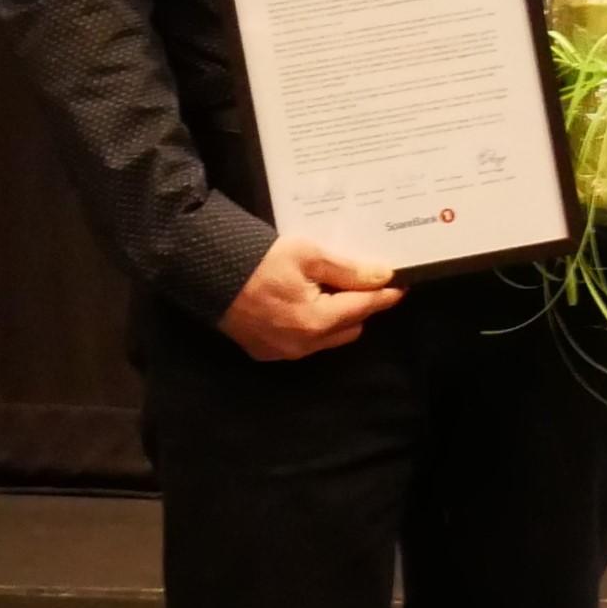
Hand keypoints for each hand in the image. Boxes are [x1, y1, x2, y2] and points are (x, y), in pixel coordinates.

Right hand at [220, 236, 397, 362]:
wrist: (205, 270)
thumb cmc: (259, 258)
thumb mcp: (308, 255)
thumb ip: (349, 270)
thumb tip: (384, 277)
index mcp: (317, 322)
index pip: (364, 308)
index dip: (385, 295)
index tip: (401, 285)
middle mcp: (303, 345)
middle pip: (350, 328)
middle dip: (360, 306)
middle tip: (360, 281)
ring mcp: (283, 352)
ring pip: (328, 339)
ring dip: (336, 318)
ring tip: (332, 290)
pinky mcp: (265, 352)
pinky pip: (303, 343)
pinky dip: (312, 326)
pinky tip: (305, 302)